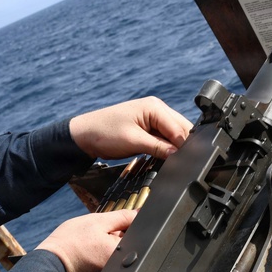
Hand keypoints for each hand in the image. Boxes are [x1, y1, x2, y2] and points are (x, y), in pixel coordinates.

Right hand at [37, 210, 136, 271]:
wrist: (50, 264)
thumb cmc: (70, 242)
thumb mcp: (97, 221)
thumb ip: (123, 217)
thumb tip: (141, 213)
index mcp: (122, 254)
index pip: (137, 234)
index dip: (125, 225)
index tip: (111, 224)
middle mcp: (120, 270)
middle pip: (128, 246)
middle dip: (117, 236)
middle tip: (96, 235)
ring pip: (117, 254)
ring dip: (109, 246)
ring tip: (91, 245)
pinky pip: (108, 264)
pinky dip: (101, 257)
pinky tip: (88, 254)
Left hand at [69, 97, 191, 159]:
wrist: (84, 135)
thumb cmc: (104, 133)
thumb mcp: (133, 141)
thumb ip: (158, 147)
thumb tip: (178, 154)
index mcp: (154, 107)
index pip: (179, 128)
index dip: (184, 146)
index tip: (187, 162)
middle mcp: (156, 109)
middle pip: (180, 129)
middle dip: (182, 145)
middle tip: (183, 163)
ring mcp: (152, 117)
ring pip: (173, 134)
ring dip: (173, 147)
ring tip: (174, 162)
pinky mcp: (148, 127)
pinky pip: (163, 137)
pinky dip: (165, 147)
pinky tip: (164, 157)